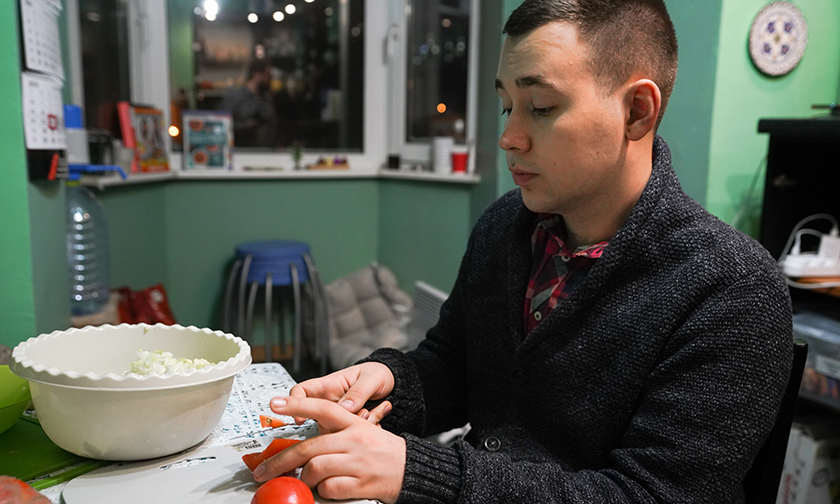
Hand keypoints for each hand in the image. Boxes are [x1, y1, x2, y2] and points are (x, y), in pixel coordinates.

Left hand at [254, 396, 405, 503]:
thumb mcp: (362, 431)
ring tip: (306, 482)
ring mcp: (358, 462)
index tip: (275, 404)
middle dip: (280, 462)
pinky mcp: (361, 484)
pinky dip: (322, 492)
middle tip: (264, 471)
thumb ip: (334, 435)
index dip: (297, 405)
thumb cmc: (382, 452)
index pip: (323, 408)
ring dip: (305, 479)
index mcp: (353, 423)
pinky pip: (329, 489)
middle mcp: (354, 439)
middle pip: (309, 448)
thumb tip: (302, 448)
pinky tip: (327, 490)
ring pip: (315, 469)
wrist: (411, 469)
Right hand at [289, 362, 394, 422]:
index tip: (300, 418)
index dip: (294, 404)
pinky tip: (380, 413)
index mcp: (329, 385)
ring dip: (355, 426)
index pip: (302, 392)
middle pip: (315, 419)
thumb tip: (345, 407)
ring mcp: (337, 417)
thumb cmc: (377, 374)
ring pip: (335, 431)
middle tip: (357, 415)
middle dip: (333, 424)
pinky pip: (350, 435)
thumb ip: (358, 392)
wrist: (392, 385)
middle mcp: (329, 403)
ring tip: (372, 411)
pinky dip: (368, 427)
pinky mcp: (348, 428)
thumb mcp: (371, 378)